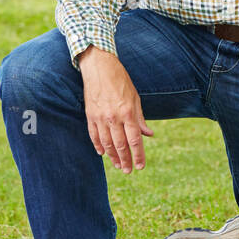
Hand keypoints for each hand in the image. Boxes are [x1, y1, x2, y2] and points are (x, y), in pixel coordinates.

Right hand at [79, 46, 153, 172]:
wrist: (99, 67)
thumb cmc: (120, 81)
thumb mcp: (135, 98)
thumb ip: (140, 118)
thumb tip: (148, 134)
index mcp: (128, 113)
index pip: (135, 140)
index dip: (138, 155)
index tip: (140, 166)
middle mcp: (114, 117)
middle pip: (121, 145)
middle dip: (125, 160)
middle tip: (128, 171)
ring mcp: (100, 117)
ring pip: (107, 143)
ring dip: (112, 156)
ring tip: (117, 165)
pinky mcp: (90, 115)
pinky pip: (94, 135)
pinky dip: (98, 145)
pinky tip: (102, 153)